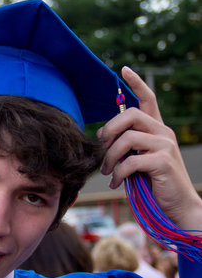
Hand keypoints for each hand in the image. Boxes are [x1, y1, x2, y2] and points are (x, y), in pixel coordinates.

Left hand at [97, 66, 201, 230]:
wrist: (177, 206)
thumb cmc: (153, 183)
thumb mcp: (138, 160)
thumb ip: (126, 146)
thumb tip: (101, 136)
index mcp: (157, 130)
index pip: (149, 99)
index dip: (136, 83)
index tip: (123, 70)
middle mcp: (163, 132)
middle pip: (130, 114)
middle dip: (109, 130)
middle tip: (101, 148)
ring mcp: (165, 146)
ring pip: (127, 139)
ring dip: (109, 157)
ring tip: (107, 172)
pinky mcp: (163, 162)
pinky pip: (131, 161)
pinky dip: (118, 173)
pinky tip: (116, 183)